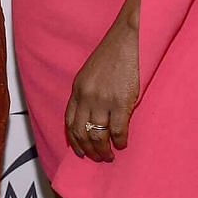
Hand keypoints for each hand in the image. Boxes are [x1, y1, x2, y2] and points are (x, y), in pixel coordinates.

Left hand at [65, 18, 139, 162]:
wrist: (128, 39)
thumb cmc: (112, 55)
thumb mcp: (91, 73)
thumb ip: (87, 92)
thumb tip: (90, 115)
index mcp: (77, 89)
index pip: (69, 121)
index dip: (74, 139)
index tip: (80, 150)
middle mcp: (86, 96)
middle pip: (81, 132)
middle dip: (88, 149)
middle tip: (97, 158)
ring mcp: (103, 100)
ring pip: (97, 135)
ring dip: (103, 150)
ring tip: (109, 156)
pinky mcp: (120, 102)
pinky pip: (117, 130)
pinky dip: (119, 141)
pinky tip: (122, 144)